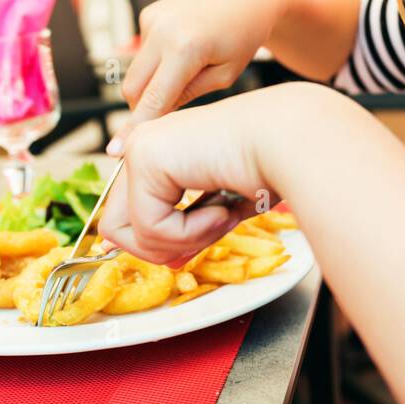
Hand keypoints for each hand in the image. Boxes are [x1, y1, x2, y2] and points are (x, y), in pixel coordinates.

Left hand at [98, 85, 297, 264]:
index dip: (159, 241)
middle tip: (210, 231)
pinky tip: (220, 208)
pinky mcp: (144, 158)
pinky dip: (190, 233)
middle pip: (116, 227)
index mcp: (160, 151)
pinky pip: (150, 227)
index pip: (129, 212)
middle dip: (164, 246)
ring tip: (219, 216)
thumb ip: (187, 227)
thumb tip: (167, 260)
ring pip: (128, 233)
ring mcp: (139, 148)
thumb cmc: (268, 166)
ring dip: (180, 241)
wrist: (288, 142)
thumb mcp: (218, 206)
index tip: (200, 237)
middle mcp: (144, 144)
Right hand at [107, 0, 292, 152]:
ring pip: (135, 72)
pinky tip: (184, 50)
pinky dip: (157, 61)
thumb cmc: (242, 40)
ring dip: (152, 83)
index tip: (116, 152)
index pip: (152, 100)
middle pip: (133, 88)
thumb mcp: (223, 76)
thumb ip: (185, 98)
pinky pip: (143, 52)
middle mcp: (162, 30)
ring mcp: (152, 18)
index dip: (134, 129)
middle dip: (144, 107)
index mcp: (186, 48)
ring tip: (188, 74)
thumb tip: (151, 121)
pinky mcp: (149, 13)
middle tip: (169, 115)